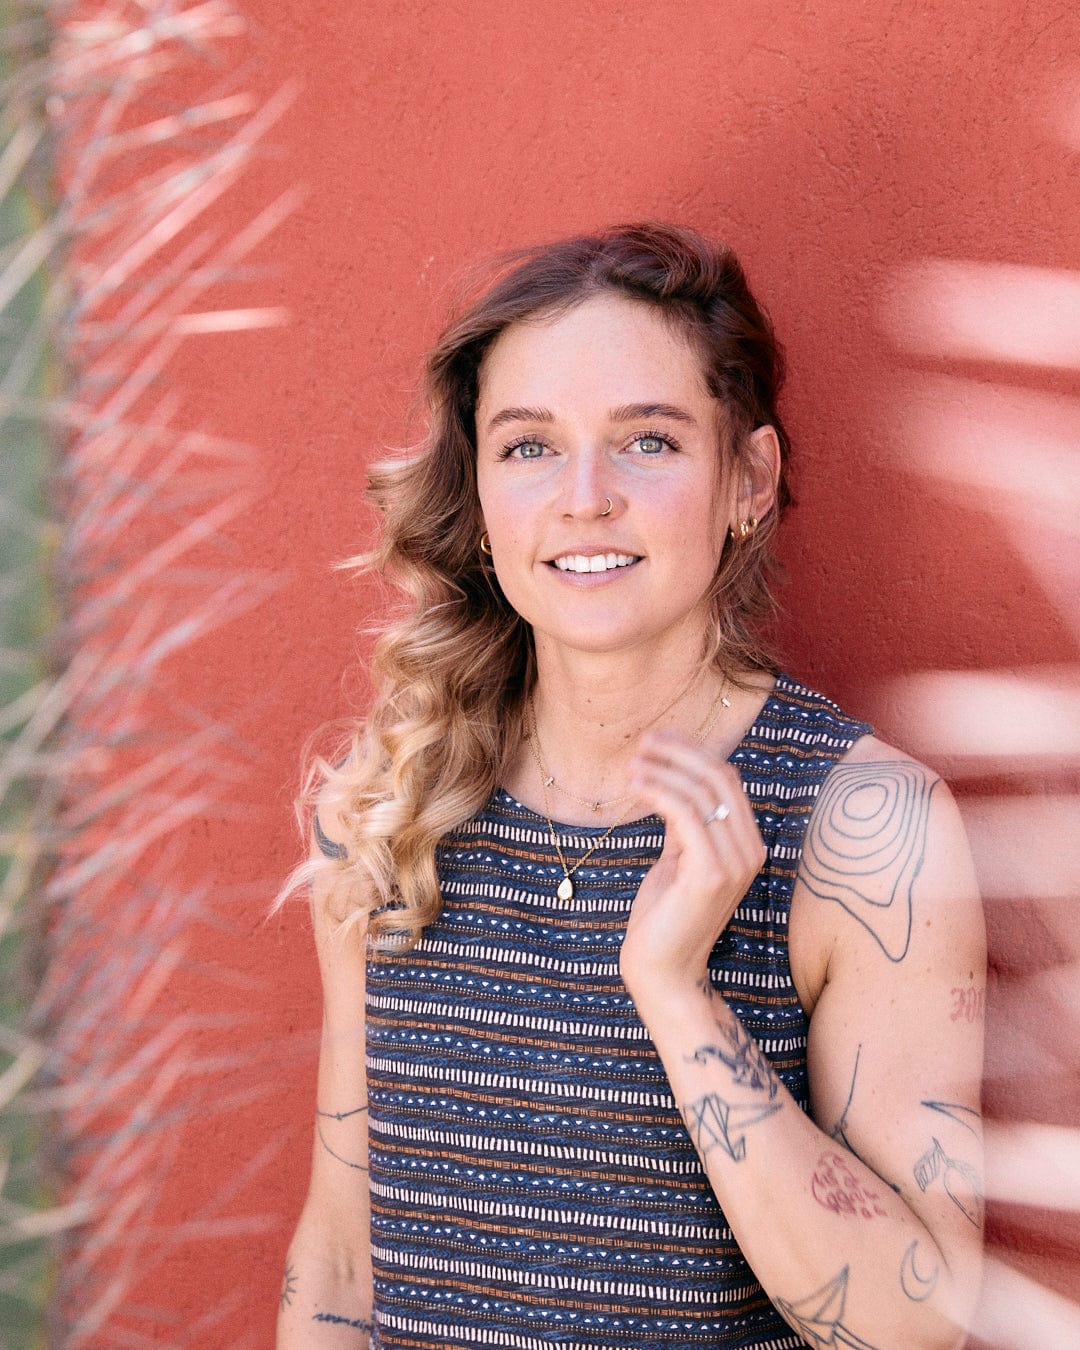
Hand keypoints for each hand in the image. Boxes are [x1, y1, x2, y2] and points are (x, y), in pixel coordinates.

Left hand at [621, 729, 765, 1012]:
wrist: (663, 971)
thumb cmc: (665, 916)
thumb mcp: (678, 859)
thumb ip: (685, 826)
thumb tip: (673, 784)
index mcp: (746, 845)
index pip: (728, 780)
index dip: (694, 752)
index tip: (659, 739)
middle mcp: (750, 851)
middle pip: (720, 778)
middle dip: (680, 751)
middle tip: (643, 741)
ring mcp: (735, 863)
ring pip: (703, 792)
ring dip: (664, 769)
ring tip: (632, 763)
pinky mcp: (711, 874)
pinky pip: (686, 814)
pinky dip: (660, 791)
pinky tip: (636, 785)